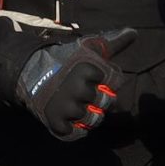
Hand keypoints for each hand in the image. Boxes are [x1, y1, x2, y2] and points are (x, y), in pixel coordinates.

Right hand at [16, 28, 132, 140]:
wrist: (30, 71)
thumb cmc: (65, 59)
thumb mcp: (88, 47)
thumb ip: (113, 43)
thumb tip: (134, 32)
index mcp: (88, 70)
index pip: (113, 83)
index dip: (103, 81)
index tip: (90, 76)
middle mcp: (78, 88)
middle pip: (104, 103)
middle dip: (97, 99)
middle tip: (81, 91)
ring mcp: (66, 106)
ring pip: (92, 119)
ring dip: (87, 114)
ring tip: (75, 103)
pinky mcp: (56, 121)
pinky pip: (76, 133)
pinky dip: (74, 128)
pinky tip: (67, 116)